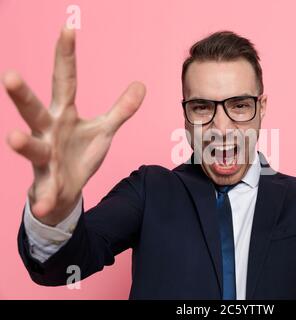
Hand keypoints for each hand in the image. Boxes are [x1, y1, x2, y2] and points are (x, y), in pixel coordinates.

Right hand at [3, 28, 145, 225]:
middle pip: (35, 110)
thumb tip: (141, 83)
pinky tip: (42, 205)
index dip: (65, 56)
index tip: (68, 28)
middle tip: (9, 75)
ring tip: (13, 137)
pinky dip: (44, 198)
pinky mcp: (48, 182)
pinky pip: (45, 191)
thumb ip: (121, 109)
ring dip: (22, 143)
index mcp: (64, 114)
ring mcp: (45, 157)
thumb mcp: (104, 129)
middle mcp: (49, 132)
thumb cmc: (80, 153)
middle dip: (22, 94)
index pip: (64, 81)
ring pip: (31, 147)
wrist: (65, 189)